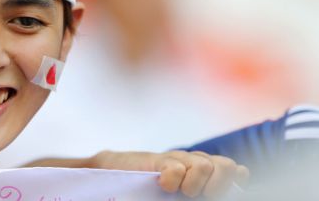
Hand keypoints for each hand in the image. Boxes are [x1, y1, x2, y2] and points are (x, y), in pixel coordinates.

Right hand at [91, 150, 249, 198]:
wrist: (116, 173)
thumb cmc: (150, 189)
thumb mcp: (180, 193)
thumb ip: (205, 191)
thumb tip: (237, 176)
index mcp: (205, 172)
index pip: (233, 171)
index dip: (234, 184)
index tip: (217, 194)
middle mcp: (195, 162)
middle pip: (226, 166)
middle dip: (219, 185)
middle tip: (197, 196)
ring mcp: (177, 158)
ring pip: (205, 165)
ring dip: (195, 184)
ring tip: (180, 192)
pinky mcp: (157, 159)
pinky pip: (176, 168)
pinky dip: (173, 180)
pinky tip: (163, 186)